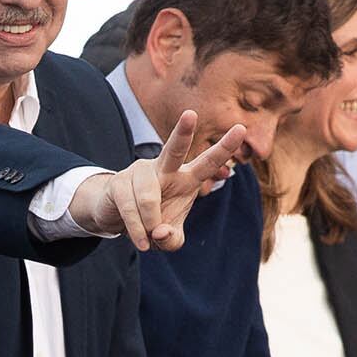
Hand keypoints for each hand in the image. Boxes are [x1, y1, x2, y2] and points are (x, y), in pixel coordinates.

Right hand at [68, 110, 246, 250]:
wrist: (116, 217)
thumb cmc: (150, 222)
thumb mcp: (168, 238)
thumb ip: (172, 240)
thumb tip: (159, 231)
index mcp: (185, 178)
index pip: (208, 162)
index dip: (224, 147)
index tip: (240, 128)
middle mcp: (164, 169)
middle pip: (173, 149)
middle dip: (182, 132)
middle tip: (190, 114)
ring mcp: (140, 173)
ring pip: (149, 197)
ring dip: (150, 222)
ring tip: (148, 240)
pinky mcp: (119, 183)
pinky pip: (130, 208)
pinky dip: (136, 228)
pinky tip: (140, 241)